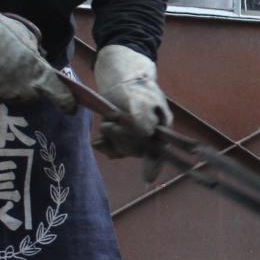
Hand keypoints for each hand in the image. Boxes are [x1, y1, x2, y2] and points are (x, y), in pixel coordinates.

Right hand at [0, 0, 76, 111]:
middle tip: (28, 72)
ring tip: (6, 67)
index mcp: (38, 74)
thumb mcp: (28, 37)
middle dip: (33, 88)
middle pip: (33, 96)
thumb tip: (38, 57)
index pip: (59, 95)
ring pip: (13, 95)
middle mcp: (21, 89)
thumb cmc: (1, 30)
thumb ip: (36, 53)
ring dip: (14, 86)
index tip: (71, 108)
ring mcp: (0, 91)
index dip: (67, 103)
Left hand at [91, 44, 172, 158]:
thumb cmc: (137, 87)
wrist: (122, 81)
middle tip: (111, 123)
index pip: (160, 150)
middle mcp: (150, 137)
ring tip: (107, 123)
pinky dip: (105, 146)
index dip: (154, 165)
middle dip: (123, 139)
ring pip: (124, 151)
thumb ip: (143, 114)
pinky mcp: (121, 139)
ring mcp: (135, 139)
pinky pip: (114, 151)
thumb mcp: (140, 97)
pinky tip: (98, 142)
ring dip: (113, 140)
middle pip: (138, 150)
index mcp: (161, 128)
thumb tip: (147, 133)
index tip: (147, 178)